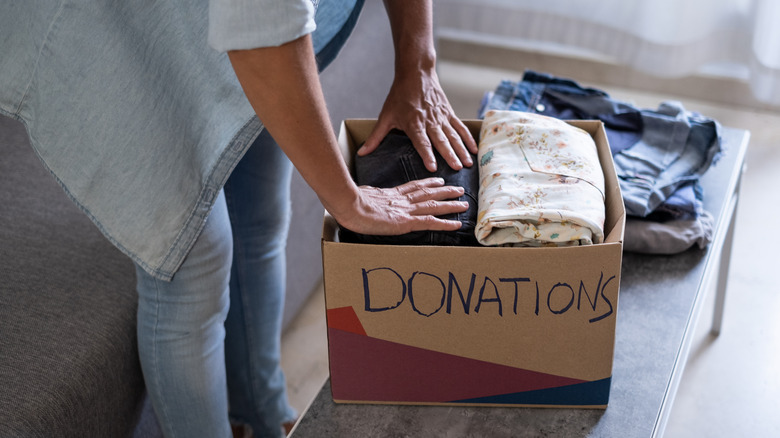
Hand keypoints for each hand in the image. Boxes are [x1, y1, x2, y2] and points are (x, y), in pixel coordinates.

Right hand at [335, 177, 468, 234]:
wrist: (348, 204)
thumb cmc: (348, 201)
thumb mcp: (359, 196)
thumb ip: (366, 197)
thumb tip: (360, 198)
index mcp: (390, 194)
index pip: (413, 187)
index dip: (427, 183)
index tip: (437, 180)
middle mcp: (401, 200)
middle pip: (428, 194)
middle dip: (445, 191)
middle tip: (459, 189)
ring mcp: (405, 211)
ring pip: (434, 206)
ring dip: (451, 205)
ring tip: (464, 204)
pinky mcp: (406, 222)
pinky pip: (430, 222)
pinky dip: (445, 223)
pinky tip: (457, 224)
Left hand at [357, 69, 477, 171]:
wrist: (416, 73)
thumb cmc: (399, 96)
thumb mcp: (385, 116)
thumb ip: (376, 137)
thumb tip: (362, 153)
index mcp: (413, 123)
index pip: (421, 142)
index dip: (427, 154)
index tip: (433, 167)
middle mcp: (429, 121)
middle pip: (441, 140)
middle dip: (449, 155)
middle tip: (457, 168)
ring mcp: (441, 117)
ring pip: (453, 135)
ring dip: (461, 150)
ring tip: (467, 163)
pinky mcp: (449, 113)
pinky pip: (460, 127)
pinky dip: (468, 138)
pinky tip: (474, 150)